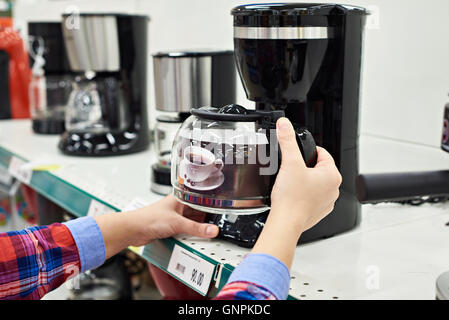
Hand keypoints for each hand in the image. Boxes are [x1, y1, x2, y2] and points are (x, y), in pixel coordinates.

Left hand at [95, 195, 218, 258]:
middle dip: (205, 218)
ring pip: (191, 221)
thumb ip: (196, 228)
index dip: (210, 204)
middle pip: (197, 211)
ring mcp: (174, 216)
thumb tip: (212, 230)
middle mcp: (178, 205)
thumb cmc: (148, 218)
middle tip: (215, 225)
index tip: (220, 210)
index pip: (200, 198)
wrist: (133, 230)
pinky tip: (194, 237)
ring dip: (196, 227)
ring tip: (206, 232)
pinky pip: (185, 230)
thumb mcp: (177, 223)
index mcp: (180, 197)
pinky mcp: (171, 227)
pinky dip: (189, 234)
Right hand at [270, 117, 341, 235]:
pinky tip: (293, 196)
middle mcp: (334, 189)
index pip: (322, 153)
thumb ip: (287, 140)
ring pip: (315, 183)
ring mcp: (327, 202)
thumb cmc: (291, 198)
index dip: (307, 151)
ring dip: (304, 181)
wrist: (286, 222)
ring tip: (291, 185)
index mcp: (332, 175)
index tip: (296, 155)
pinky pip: (312, 197)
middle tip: (291, 171)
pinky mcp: (318, 212)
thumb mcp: (289, 163)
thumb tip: (285, 124)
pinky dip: (303, 195)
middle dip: (304, 167)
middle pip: (318, 168)